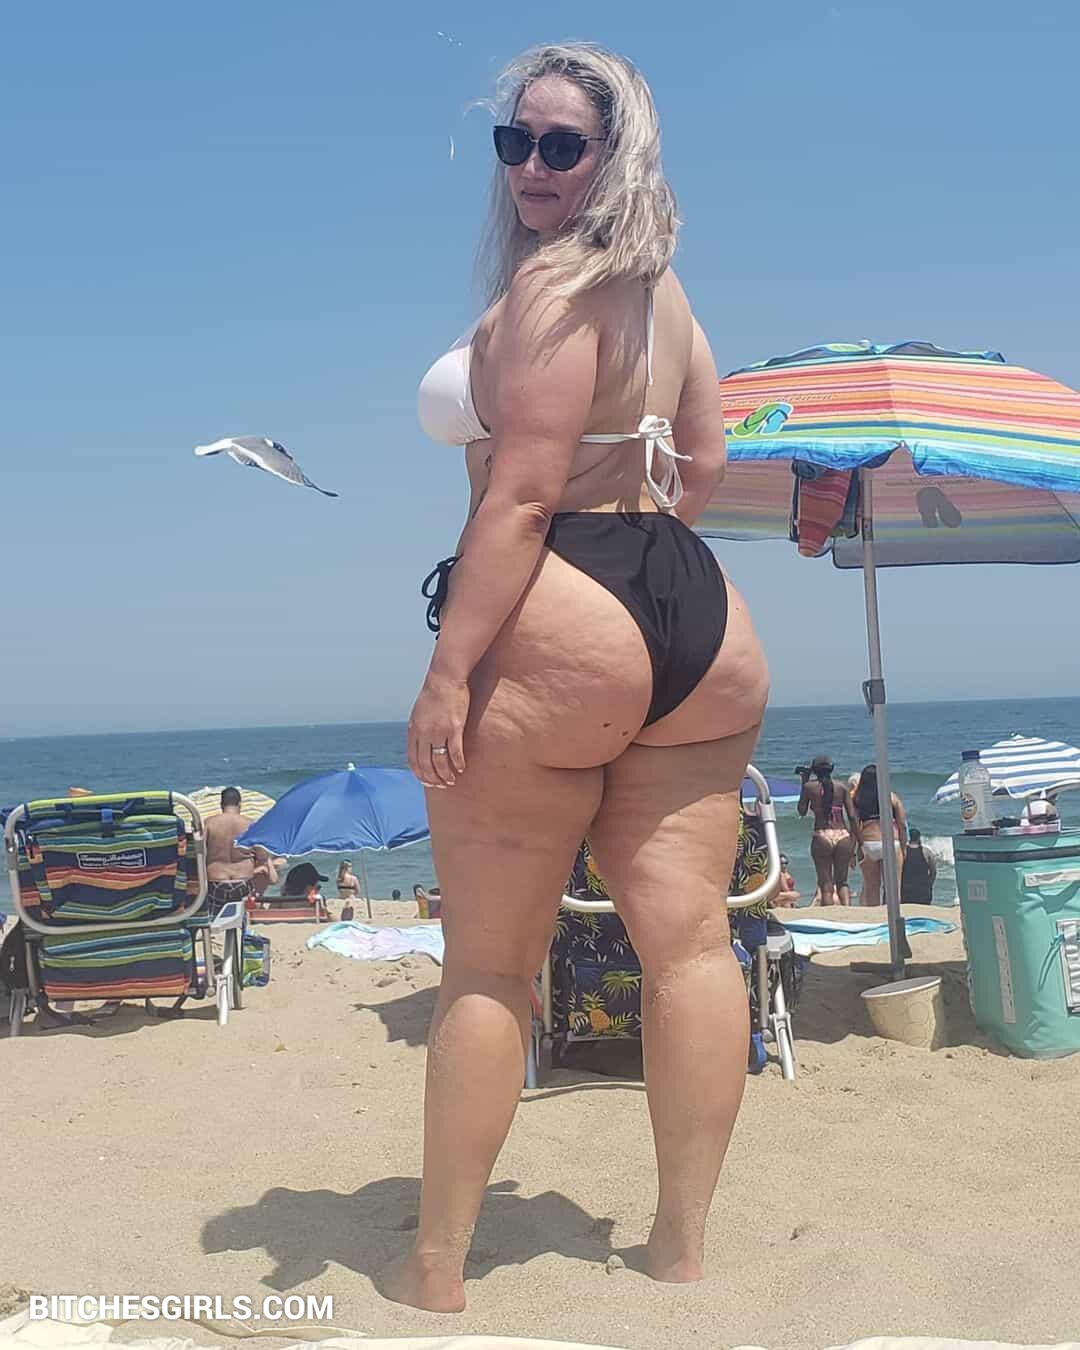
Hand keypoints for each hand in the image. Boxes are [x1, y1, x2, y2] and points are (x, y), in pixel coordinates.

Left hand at [408, 672, 469, 787]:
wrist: (445, 678)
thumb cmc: (433, 693)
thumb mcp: (419, 712)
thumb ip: (418, 728)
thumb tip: (420, 742)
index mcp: (413, 730)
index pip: (412, 759)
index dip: (419, 773)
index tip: (426, 781)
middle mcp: (424, 733)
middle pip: (425, 764)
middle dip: (432, 779)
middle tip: (440, 785)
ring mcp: (438, 731)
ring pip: (439, 761)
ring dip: (445, 775)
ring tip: (451, 781)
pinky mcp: (454, 728)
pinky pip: (454, 752)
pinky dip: (457, 763)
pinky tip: (462, 768)